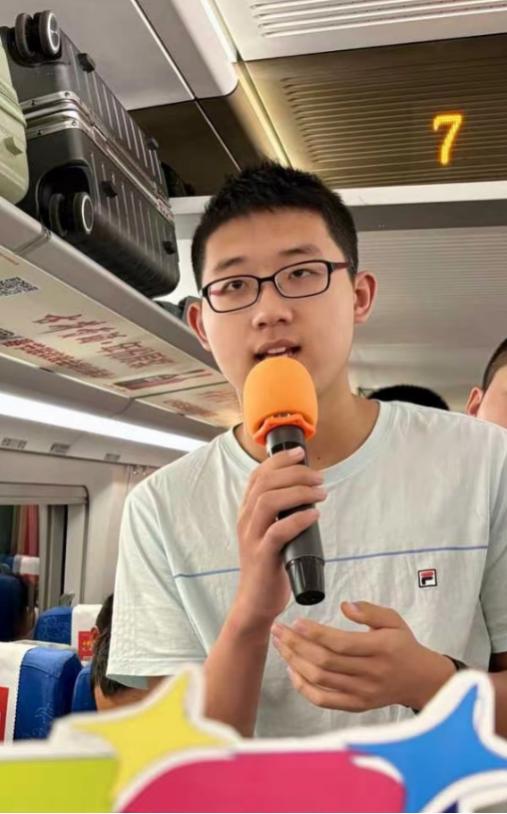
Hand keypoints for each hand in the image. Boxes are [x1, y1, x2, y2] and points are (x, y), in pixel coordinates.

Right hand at [233, 446, 326, 629]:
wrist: (256, 602)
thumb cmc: (269, 565)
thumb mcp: (272, 532)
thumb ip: (283, 513)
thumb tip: (309, 492)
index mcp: (247, 512)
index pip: (257, 475)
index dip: (279, 460)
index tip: (301, 453)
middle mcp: (246, 520)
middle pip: (264, 483)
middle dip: (294, 473)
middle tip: (319, 477)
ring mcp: (252, 538)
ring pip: (268, 502)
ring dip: (297, 492)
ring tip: (320, 493)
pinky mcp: (262, 557)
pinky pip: (277, 531)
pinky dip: (297, 519)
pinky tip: (313, 515)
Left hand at [272, 601, 454, 711]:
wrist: (419, 680)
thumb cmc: (402, 646)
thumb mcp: (393, 620)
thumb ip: (370, 611)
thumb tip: (345, 606)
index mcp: (380, 649)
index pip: (340, 643)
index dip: (315, 633)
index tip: (296, 622)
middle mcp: (370, 673)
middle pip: (324, 662)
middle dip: (296, 644)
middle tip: (278, 629)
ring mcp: (362, 693)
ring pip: (320, 680)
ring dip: (294, 661)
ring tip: (280, 644)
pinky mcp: (356, 705)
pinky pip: (323, 700)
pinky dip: (303, 687)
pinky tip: (292, 669)